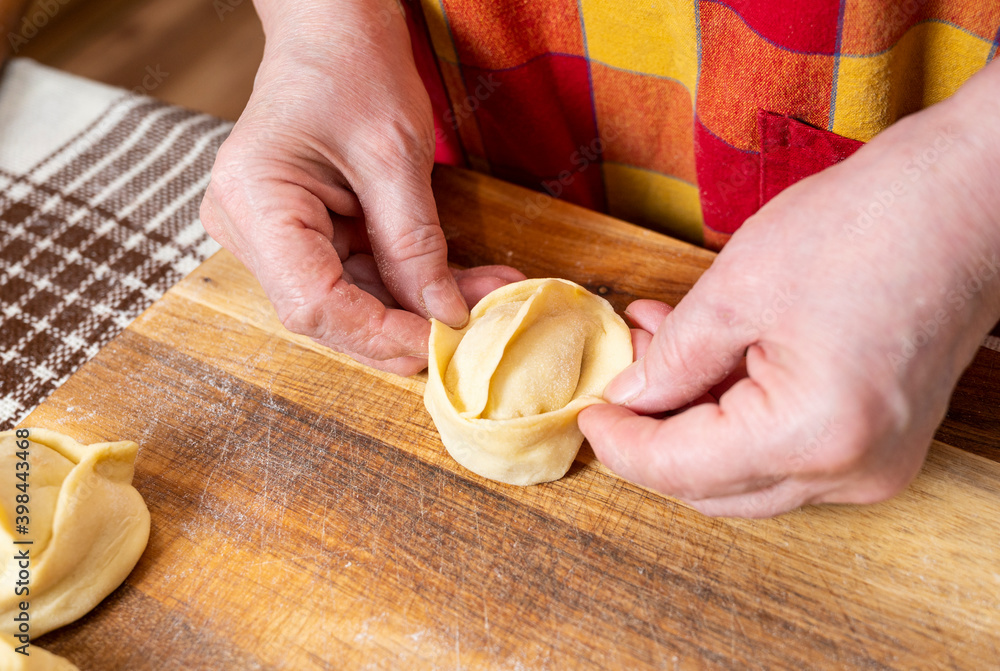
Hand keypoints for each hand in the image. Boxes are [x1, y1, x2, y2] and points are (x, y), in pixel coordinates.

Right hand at [201, 0, 522, 374]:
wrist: (333, 29)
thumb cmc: (354, 67)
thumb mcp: (395, 155)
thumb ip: (415, 244)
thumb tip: (444, 317)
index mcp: (254, 201)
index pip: (312, 302)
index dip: (379, 333)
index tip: (441, 342)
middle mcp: (249, 227)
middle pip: (328, 312)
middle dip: (405, 326)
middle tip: (472, 330)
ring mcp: (274, 234)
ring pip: (351, 300)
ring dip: (419, 307)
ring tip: (487, 297)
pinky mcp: (304, 234)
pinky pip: (360, 276)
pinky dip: (412, 283)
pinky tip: (464, 284)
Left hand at [579, 63, 999, 516]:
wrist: (963, 202)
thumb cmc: (865, 228)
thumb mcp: (737, 290)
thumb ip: (672, 361)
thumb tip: (630, 399)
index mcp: (812, 436)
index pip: (682, 469)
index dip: (623, 445)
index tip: (588, 415)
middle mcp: (851, 473)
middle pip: (715, 487)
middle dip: (654, 440)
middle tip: (618, 386)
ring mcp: (875, 466)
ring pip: (747, 474)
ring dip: (693, 425)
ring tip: (658, 354)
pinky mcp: (882, 444)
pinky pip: (787, 451)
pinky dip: (738, 417)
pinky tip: (708, 360)